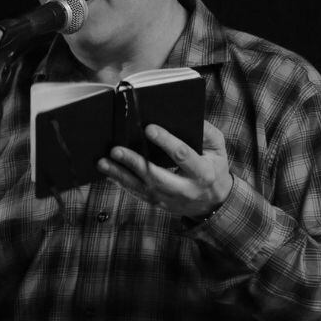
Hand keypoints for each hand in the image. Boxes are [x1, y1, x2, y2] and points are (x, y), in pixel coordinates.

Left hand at [97, 120, 233, 218]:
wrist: (214, 202)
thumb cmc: (213, 166)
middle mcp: (186, 189)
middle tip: (116, 149)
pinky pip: (137, 193)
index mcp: (203, 173)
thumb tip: (183, 117)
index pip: (182, 155)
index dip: (166, 141)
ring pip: (142, 188)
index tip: (149, 128)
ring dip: (120, 175)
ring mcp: (170, 199)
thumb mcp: (217, 149)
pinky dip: (121, 183)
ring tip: (103, 162)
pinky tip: (108, 172)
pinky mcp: (159, 203)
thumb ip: (206, 133)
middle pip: (157, 176)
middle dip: (135, 162)